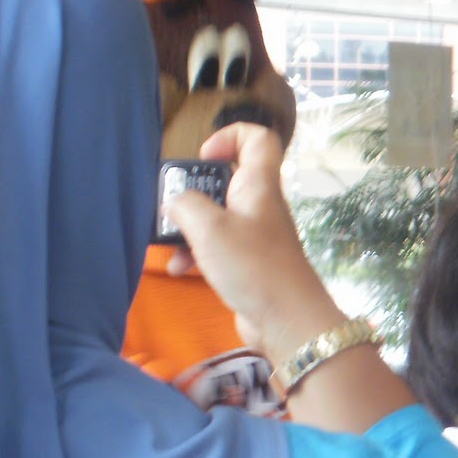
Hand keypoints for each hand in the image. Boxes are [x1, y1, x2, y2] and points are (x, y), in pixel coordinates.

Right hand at [164, 123, 341, 361]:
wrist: (287, 322)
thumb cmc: (253, 266)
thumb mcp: (209, 227)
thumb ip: (185, 204)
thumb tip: (175, 202)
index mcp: (259, 186)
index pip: (258, 139)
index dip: (230, 135)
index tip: (204, 155)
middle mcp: (260, 207)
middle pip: (226, 180)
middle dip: (195, 190)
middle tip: (174, 205)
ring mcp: (255, 237)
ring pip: (216, 218)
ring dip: (189, 227)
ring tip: (170, 242)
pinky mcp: (248, 265)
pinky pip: (216, 249)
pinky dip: (196, 254)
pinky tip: (179, 268)